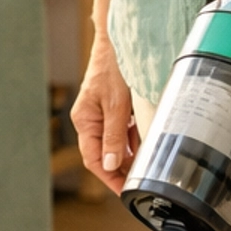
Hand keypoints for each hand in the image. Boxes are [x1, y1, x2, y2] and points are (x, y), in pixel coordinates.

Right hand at [71, 34, 138, 193]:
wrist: (118, 39)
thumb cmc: (113, 67)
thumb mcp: (117, 105)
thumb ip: (113, 136)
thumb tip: (110, 165)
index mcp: (85, 121)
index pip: (94, 159)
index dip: (110, 178)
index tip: (125, 191)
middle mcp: (90, 119)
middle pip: (104, 154)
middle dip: (122, 168)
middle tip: (141, 180)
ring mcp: (101, 113)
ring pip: (115, 142)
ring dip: (129, 153)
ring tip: (145, 163)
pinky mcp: (112, 106)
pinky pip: (122, 129)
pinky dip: (133, 137)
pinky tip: (144, 141)